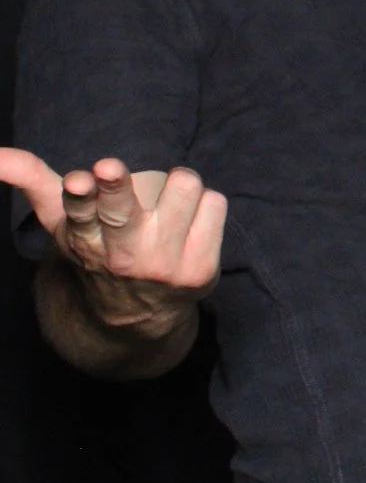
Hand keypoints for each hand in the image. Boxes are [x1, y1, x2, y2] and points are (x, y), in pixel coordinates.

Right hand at [1, 150, 224, 334]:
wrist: (140, 313)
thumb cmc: (101, 246)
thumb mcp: (64, 221)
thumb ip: (33, 180)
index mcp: (86, 237)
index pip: (79, 212)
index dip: (80, 195)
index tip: (80, 179)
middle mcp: (122, 254)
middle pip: (120, 210)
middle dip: (113, 187)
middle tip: (107, 168)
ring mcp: (163, 264)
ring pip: (184, 187)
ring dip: (180, 184)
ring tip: (170, 202)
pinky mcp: (201, 270)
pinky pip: (215, 204)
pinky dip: (205, 206)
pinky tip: (191, 225)